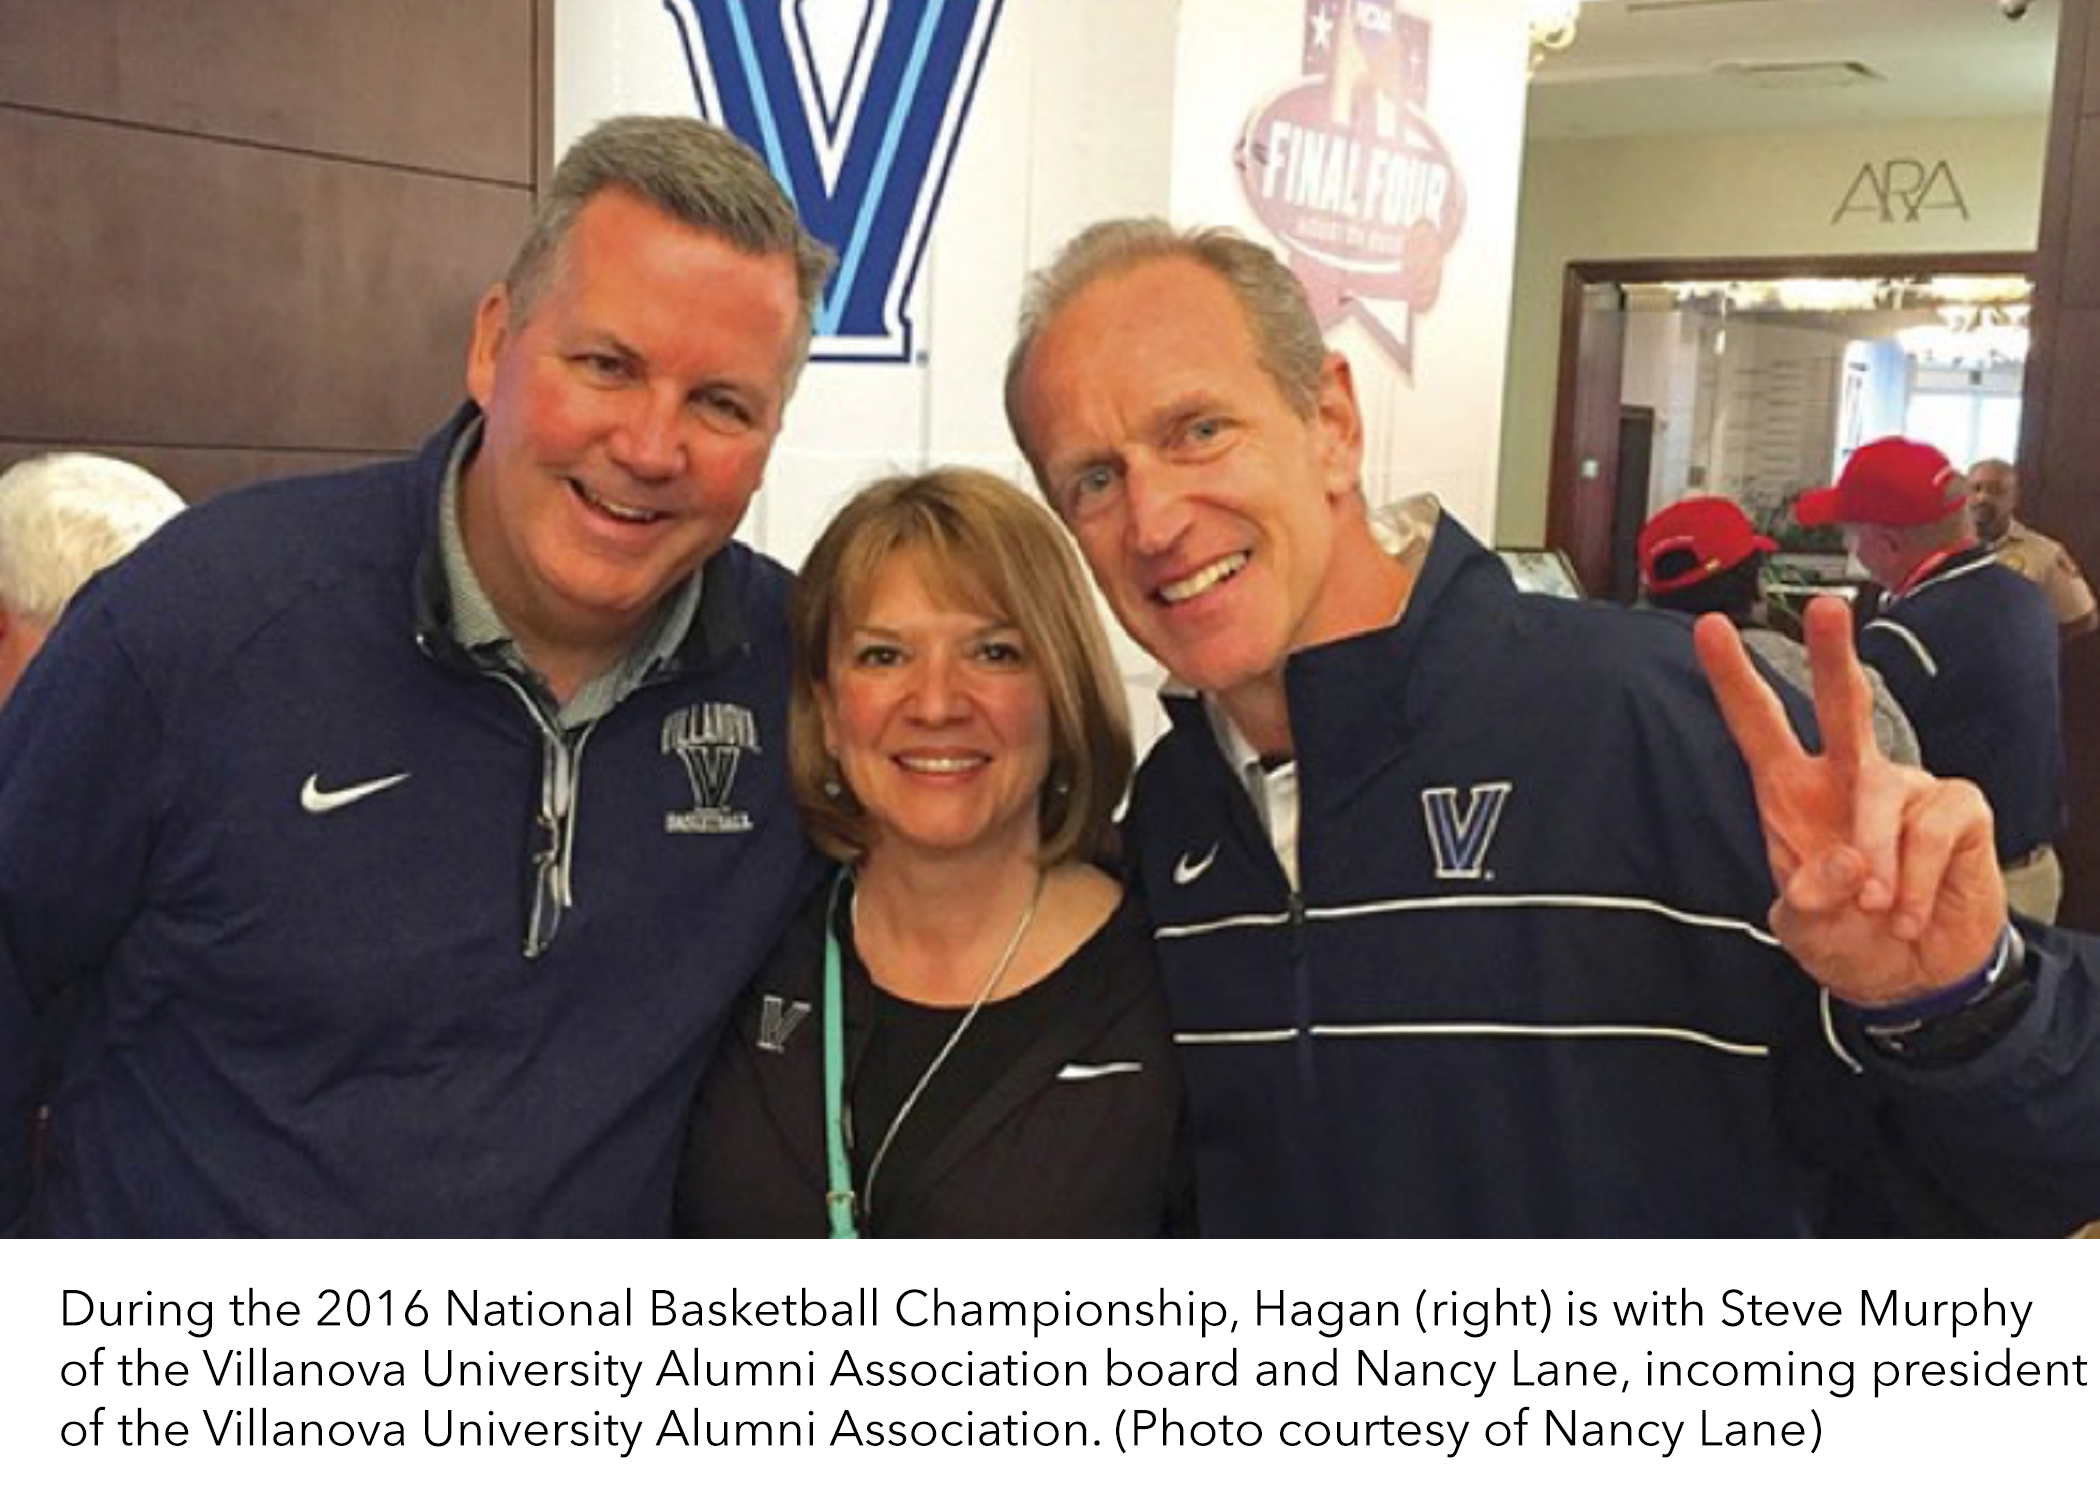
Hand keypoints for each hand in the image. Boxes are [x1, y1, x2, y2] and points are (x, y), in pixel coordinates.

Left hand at [1694, 595, 2006, 1004]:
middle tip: (1826, 608)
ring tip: (1878, 910)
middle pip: (1842, 703)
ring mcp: (1904, 787)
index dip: (1733, 678)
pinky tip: (1910, 913)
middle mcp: (1847, 776)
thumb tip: (1846, 863)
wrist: (1912, 974)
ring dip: (1878, 862)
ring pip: (1882, 793)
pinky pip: (1932, 830)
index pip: (1758, 724)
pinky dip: (1918, 881)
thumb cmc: (1848, 935)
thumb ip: (1811, 899)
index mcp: (1791, 791)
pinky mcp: (1956, 807)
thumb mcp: (1806, 929)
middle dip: (1833, 654)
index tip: (1708, 627)